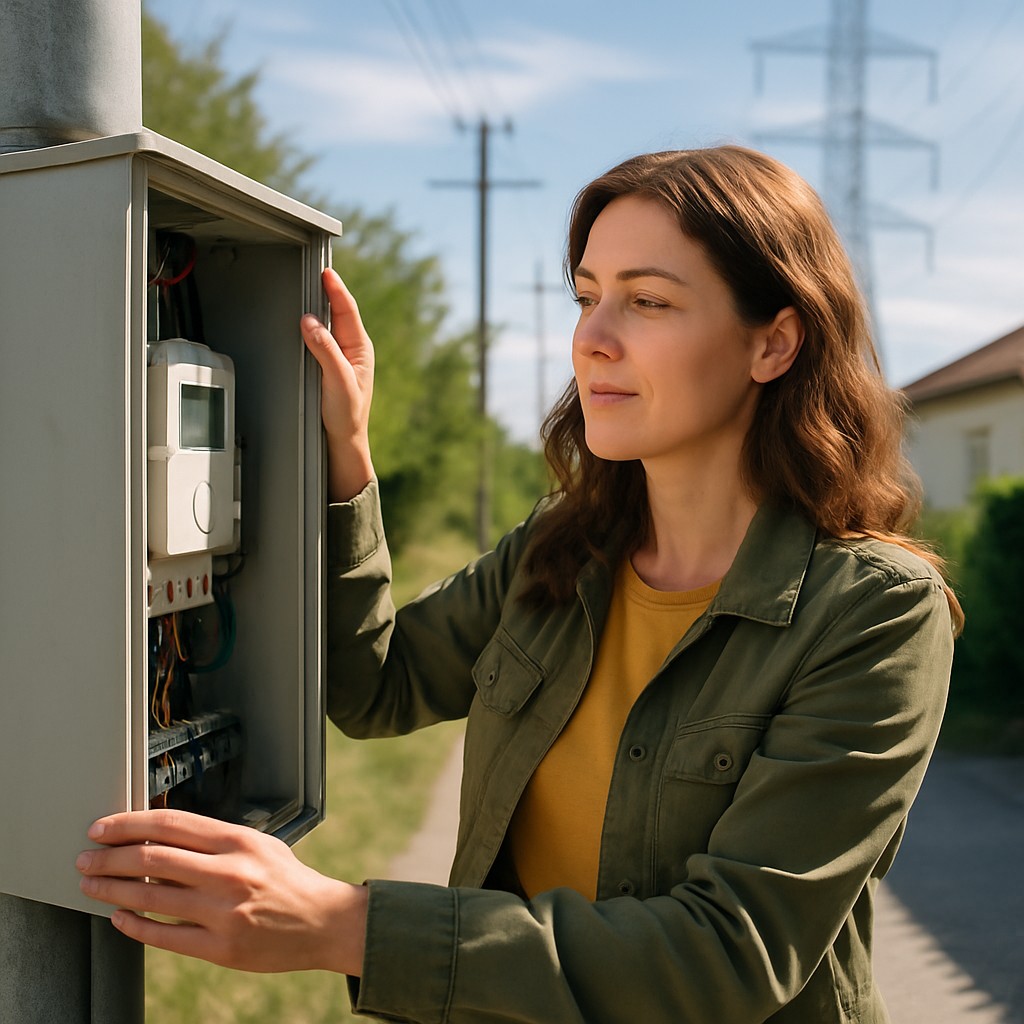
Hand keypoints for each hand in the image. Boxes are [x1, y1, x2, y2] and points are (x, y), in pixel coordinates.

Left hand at [77, 809, 366, 975]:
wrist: (322, 922)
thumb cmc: (287, 880)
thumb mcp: (257, 844)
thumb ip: (213, 841)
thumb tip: (158, 837)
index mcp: (238, 841)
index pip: (171, 824)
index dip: (129, 824)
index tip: (102, 828)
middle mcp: (229, 873)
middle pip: (152, 859)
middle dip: (110, 857)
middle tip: (86, 858)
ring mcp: (223, 913)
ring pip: (151, 897)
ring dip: (112, 890)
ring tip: (91, 885)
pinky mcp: (220, 948)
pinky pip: (164, 936)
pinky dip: (134, 925)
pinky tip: (118, 918)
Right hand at [301, 267, 375, 501]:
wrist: (344, 440)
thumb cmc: (346, 415)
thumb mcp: (337, 381)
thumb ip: (325, 350)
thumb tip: (309, 322)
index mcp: (360, 349)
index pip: (347, 310)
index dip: (335, 289)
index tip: (326, 271)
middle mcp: (352, 348)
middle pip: (337, 311)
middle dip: (327, 290)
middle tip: (315, 269)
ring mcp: (341, 356)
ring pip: (328, 323)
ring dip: (319, 305)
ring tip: (309, 285)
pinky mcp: (329, 364)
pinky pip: (320, 337)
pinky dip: (312, 324)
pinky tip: (304, 318)